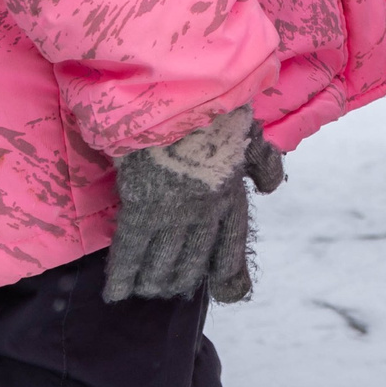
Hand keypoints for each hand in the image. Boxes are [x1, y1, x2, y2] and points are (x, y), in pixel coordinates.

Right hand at [105, 107, 284, 304]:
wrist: (180, 93)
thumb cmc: (215, 108)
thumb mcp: (250, 133)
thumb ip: (263, 163)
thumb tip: (268, 188)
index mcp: (230, 195)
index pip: (232, 247)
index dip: (230, 275)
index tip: (230, 293)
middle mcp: (205, 211)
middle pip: (194, 261)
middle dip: (182, 280)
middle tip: (171, 289)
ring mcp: (173, 211)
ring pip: (163, 262)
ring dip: (154, 281)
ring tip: (147, 290)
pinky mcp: (142, 205)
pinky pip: (131, 249)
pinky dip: (123, 274)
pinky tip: (116, 293)